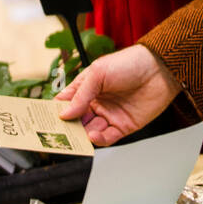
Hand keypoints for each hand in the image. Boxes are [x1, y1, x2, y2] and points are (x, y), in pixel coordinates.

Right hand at [56, 45, 182, 145]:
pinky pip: (107, 138)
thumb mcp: (98, 74)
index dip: (55, 111)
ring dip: (83, 135)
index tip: (43, 120)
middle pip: (77, 120)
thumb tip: (64, 114)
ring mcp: (109, 115)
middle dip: (68, 127)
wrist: (159, 69)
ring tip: (78, 135)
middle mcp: (96, 103)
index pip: (66, 103)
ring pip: (90, 131)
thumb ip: (81, 95)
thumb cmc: (129, 63)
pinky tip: (93, 136)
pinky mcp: (124, 126)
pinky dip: (99, 140)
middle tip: (57, 134)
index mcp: (87, 88)